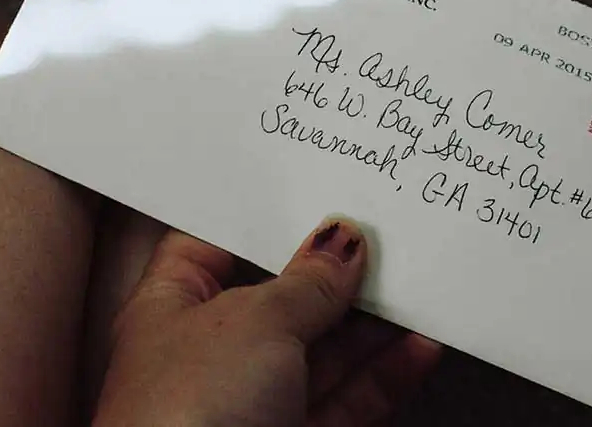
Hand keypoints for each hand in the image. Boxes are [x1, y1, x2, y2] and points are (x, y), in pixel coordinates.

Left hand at [92, 218, 440, 426]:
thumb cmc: (191, 410)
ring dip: (369, 321)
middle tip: (384, 230)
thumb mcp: (253, 321)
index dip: (260, 216)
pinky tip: (420, 345)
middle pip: (280, 296)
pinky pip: (345, 399)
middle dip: (331, 269)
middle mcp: (210, 353)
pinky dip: (383, 374)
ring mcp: (253, 402)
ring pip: (321, 350)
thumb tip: (342, 241)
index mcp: (171, 307)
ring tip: (417, 279)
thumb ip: (307, 281)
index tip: (313, 187)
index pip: (214, 243)